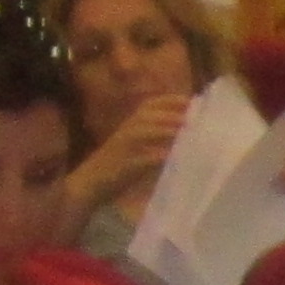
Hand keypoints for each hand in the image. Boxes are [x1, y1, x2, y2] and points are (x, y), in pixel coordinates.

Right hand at [64, 94, 193, 222]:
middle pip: (149, 113)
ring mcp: (124, 146)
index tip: (193, 101)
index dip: (172, 100)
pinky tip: (171, 156)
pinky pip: (142, 157)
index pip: (152, 104)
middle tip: (194, 116)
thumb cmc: (116, 166)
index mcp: (131, 124)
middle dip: (172, 112)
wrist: (89, 184)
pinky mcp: (124, 164)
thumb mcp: (136, 146)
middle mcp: (127, 130)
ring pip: (144, 130)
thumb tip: (186, 134)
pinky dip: (157, 154)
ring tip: (185, 130)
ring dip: (165, 128)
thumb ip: (156, 138)